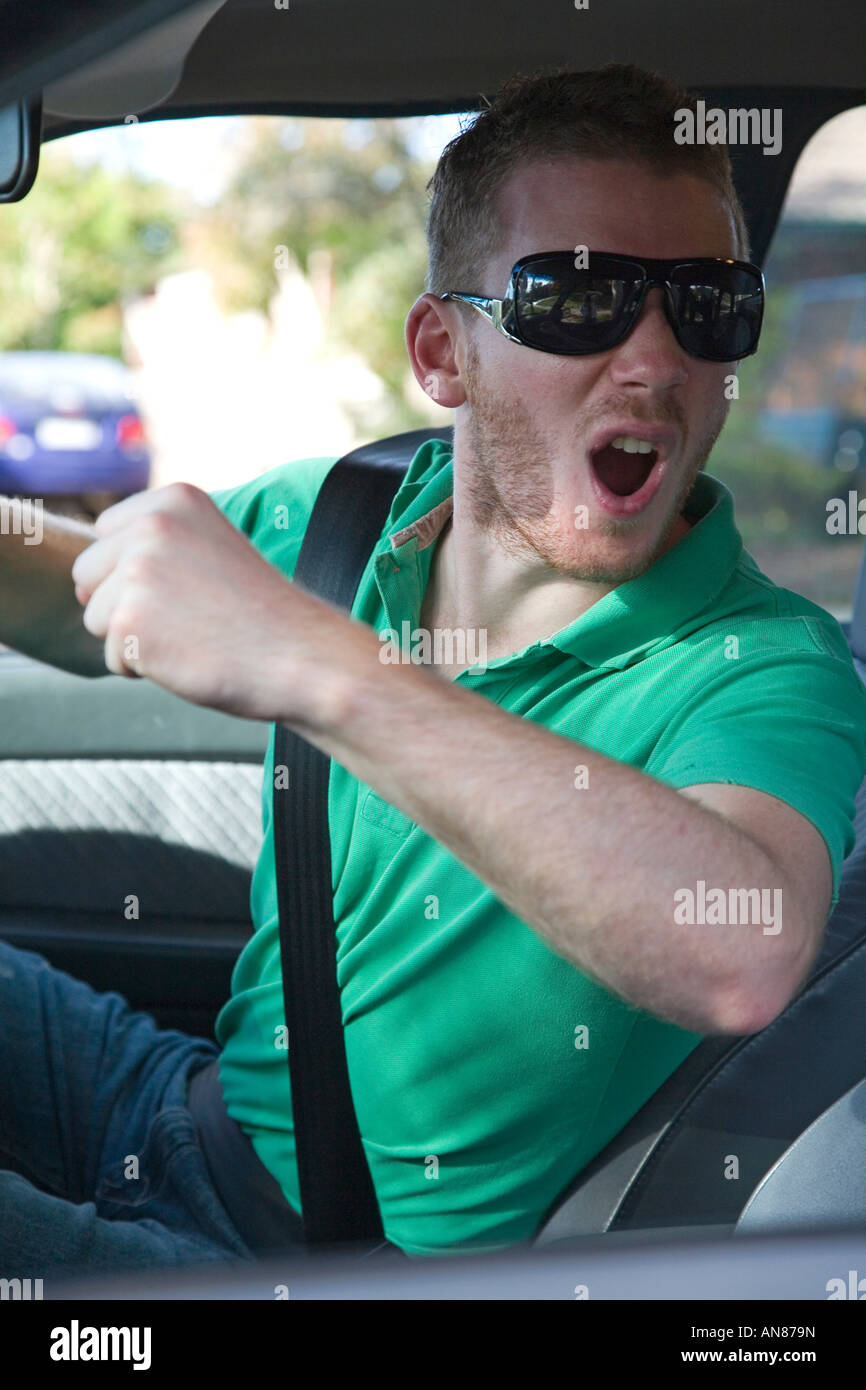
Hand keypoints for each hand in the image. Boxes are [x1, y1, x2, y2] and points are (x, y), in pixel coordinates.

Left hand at [71, 482, 324, 720]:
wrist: (301, 656)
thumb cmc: (260, 614)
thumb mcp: (209, 549)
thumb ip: (156, 544)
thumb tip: (81, 580)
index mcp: (173, 500)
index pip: (105, 534)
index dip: (136, 571)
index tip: (186, 585)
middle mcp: (151, 527)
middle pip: (88, 574)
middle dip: (125, 604)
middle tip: (188, 616)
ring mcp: (137, 572)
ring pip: (95, 617)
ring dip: (134, 638)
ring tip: (191, 635)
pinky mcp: (130, 621)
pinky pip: (112, 656)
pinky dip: (145, 669)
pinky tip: (189, 657)